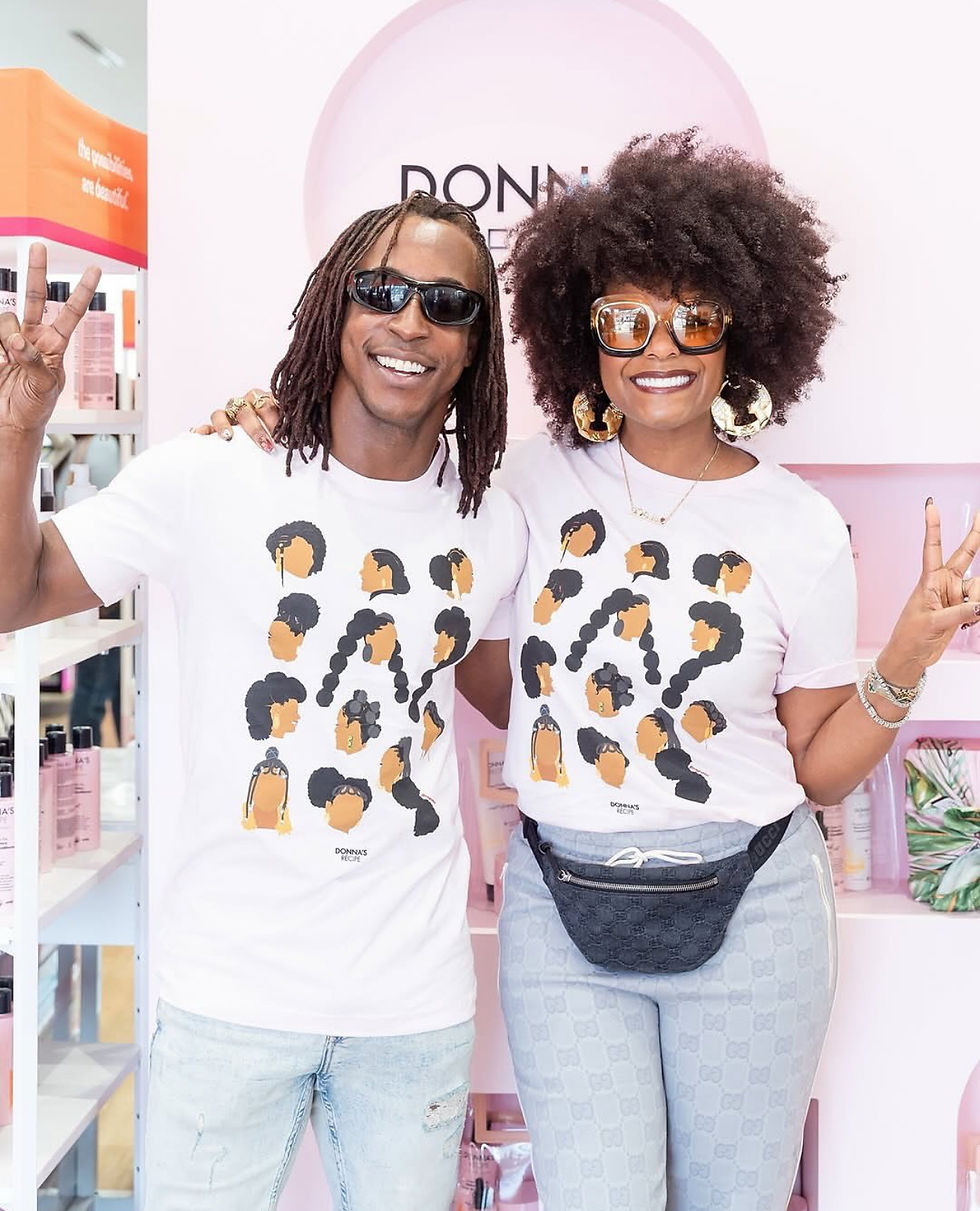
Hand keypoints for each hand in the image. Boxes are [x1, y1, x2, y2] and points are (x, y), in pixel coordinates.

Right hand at [0, 244, 100, 432]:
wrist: (11, 420)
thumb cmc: (35, 407)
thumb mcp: (45, 387)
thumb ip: (35, 361)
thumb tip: (18, 342)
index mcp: (55, 345)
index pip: (72, 313)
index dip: (82, 291)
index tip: (95, 269)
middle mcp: (35, 336)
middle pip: (37, 296)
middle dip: (37, 271)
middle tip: (41, 247)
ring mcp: (12, 338)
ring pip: (7, 318)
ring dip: (6, 337)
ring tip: (8, 359)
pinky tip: (0, 360)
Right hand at [190, 388, 280, 452]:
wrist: (261, 431)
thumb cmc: (275, 427)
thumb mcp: (285, 423)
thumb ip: (289, 425)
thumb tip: (299, 438)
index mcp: (261, 399)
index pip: (266, 404)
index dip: (274, 419)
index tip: (282, 435)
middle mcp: (242, 403)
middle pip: (244, 410)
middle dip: (255, 429)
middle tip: (266, 445)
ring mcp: (227, 414)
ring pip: (220, 414)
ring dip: (224, 425)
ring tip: (228, 438)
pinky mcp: (215, 426)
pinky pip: (205, 426)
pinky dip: (202, 431)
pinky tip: (198, 436)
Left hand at [880, 499, 979, 681]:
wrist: (911, 657)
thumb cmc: (910, 637)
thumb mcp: (933, 623)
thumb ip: (959, 613)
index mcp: (928, 580)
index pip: (931, 548)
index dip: (933, 527)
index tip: (931, 506)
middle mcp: (943, 583)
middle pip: (965, 555)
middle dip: (976, 537)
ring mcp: (954, 595)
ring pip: (979, 587)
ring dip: (976, 602)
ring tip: (964, 618)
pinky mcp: (963, 608)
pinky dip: (978, 614)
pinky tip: (968, 623)